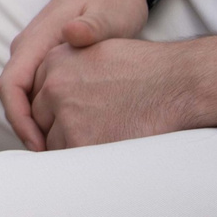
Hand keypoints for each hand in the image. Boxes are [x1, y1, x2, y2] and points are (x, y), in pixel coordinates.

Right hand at [0, 0, 151, 148]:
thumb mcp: (110, 13)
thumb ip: (92, 26)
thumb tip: (71, 35)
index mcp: (36, 39)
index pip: (10, 85)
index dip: (18, 119)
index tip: (39, 146)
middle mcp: (29, 47)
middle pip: (13, 96)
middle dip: (26, 129)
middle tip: (52, 159)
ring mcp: (37, 53)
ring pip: (24, 96)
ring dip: (35, 123)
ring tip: (61, 150)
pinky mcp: (49, 59)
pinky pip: (36, 91)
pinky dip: (45, 113)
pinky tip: (67, 128)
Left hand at [29, 34, 200, 149]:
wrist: (179, 85)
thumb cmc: (148, 71)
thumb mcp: (98, 52)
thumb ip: (69, 69)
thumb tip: (52, 95)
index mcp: (55, 60)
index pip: (37, 95)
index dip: (53, 111)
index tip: (70, 119)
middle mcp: (54, 85)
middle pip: (40, 120)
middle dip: (57, 130)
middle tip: (86, 136)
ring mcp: (66, 113)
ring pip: (52, 143)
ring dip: (70, 148)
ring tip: (101, 145)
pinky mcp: (82, 140)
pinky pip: (69, 161)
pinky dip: (82, 164)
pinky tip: (102, 159)